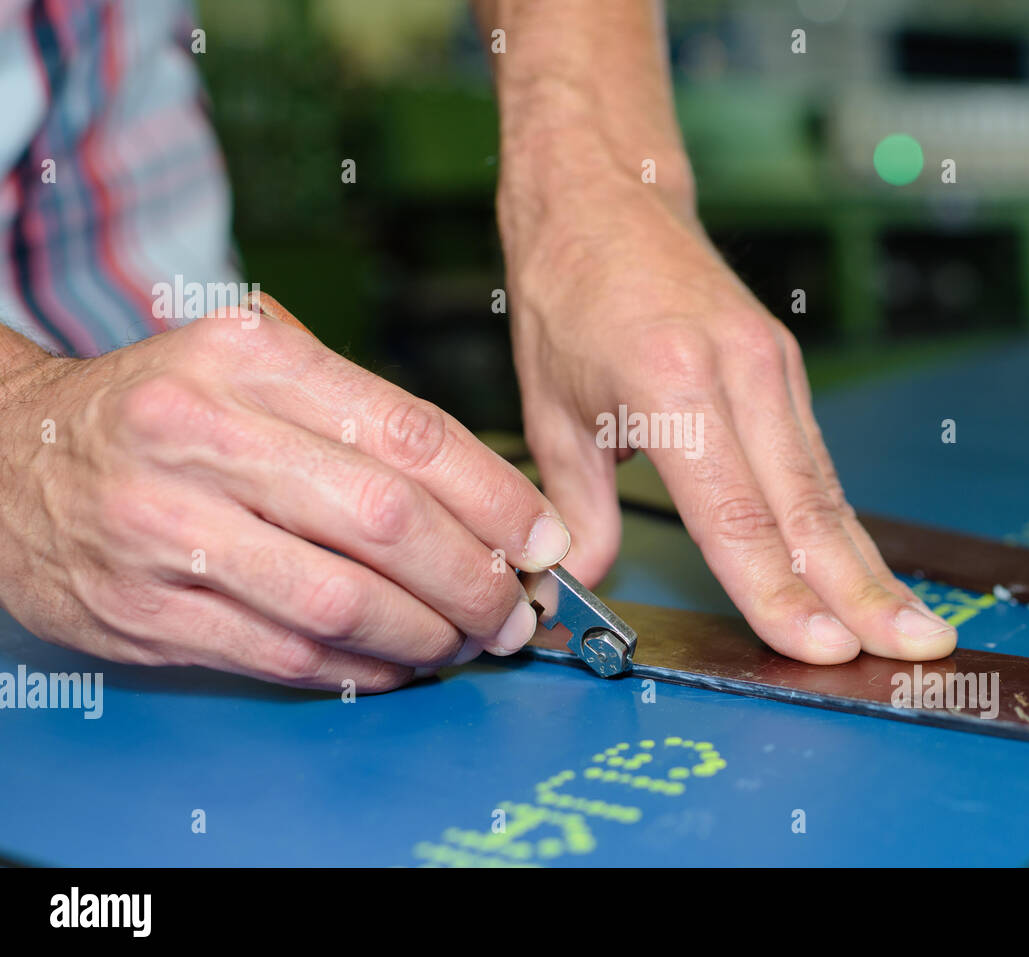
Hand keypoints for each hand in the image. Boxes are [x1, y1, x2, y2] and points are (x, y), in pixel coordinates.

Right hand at [0, 299, 570, 689]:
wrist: (10, 456)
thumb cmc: (157, 409)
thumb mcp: (250, 365)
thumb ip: (359, 416)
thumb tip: (487, 501)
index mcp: (250, 358)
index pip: (411, 433)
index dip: (497, 499)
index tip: (544, 538)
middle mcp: (204, 433)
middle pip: (387, 520)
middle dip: (474, 577)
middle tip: (514, 606)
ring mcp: (166, 526)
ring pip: (341, 599)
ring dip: (425, 633)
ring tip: (464, 639)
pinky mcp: (143, 609)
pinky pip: (282, 652)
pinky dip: (358, 667)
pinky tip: (394, 663)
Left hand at [502, 174, 956, 663]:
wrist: (607, 194)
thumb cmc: (568, 293)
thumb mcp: (550, 409)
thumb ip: (575, 505)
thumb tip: (581, 579)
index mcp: (672, 386)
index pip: (734, 517)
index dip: (779, 592)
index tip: (820, 650)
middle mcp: (740, 374)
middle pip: (807, 508)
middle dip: (860, 593)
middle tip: (914, 655)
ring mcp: (773, 365)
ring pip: (826, 487)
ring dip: (869, 565)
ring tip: (914, 628)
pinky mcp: (784, 366)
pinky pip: (816, 460)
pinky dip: (842, 522)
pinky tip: (864, 569)